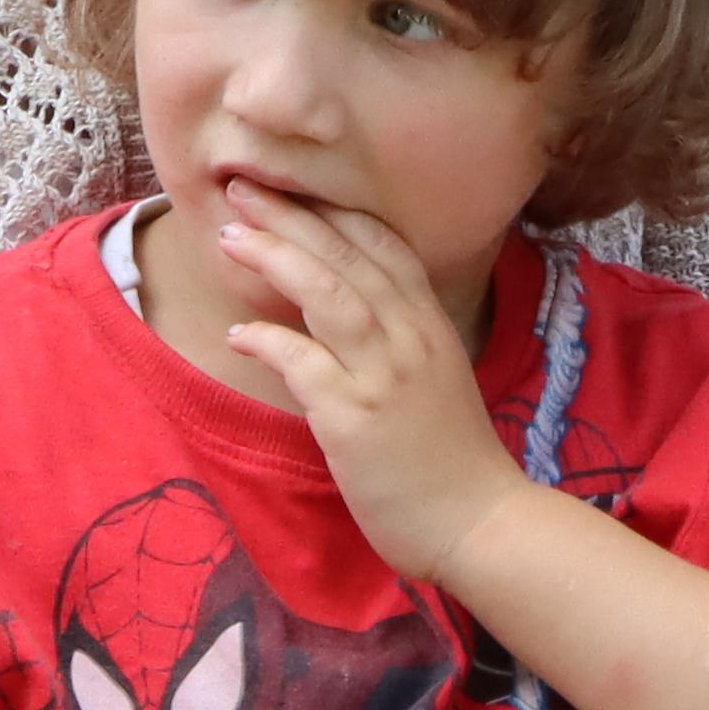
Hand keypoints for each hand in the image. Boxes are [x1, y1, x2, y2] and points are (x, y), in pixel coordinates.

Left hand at [206, 192, 516, 574]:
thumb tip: (353, 317)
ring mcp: (384, 375)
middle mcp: (411, 338)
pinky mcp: (355, 417)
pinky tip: (237, 334)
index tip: (291, 186)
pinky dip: (268, 341)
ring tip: (229, 236)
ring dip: (276, 257)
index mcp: (431, 325)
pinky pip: (303, 363)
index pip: (384, 246)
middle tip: (242, 186)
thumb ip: (401, 342)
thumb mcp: (437, 379)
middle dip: (292, 216)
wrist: (479, 523)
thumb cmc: (452, 461)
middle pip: (348, 256)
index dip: (336, 210)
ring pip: (327, 293)